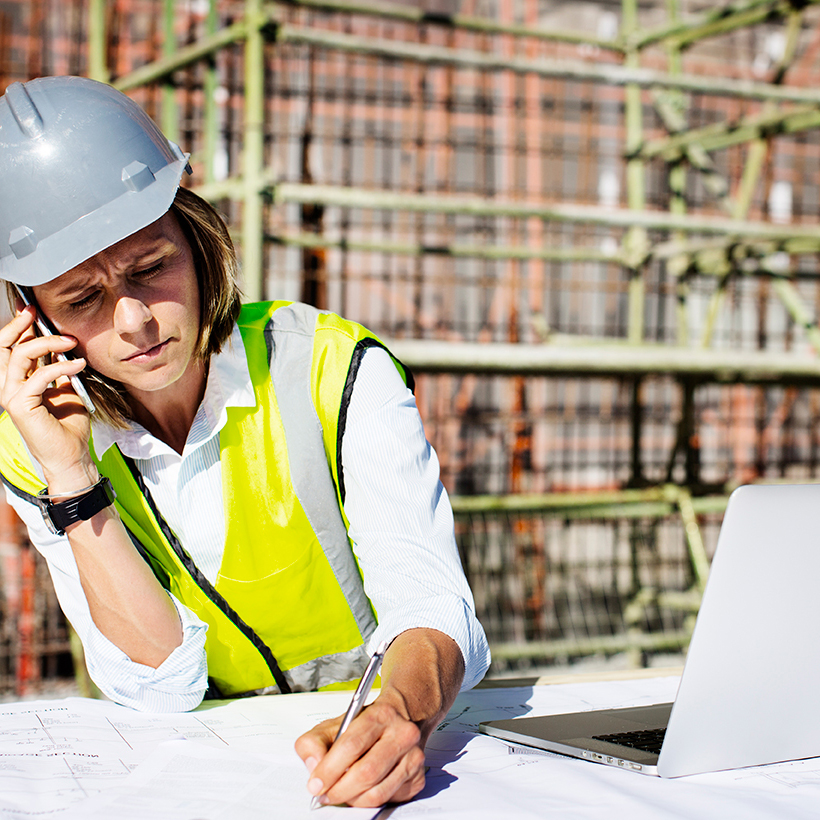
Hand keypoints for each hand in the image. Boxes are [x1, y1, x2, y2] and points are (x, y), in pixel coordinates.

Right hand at [0, 304, 95, 488]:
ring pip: (20, 355)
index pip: (10, 347)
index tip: (33, 311)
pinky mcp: (20, 406)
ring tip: (71, 342)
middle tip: (39, 313)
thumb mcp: (66, 387)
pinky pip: (39, 376)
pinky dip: (61, 367)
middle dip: (22, 325)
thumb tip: (63, 344)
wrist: (72, 454)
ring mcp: (12, 396)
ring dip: (47, 344)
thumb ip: (59, 368)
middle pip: (6, 346)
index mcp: (19, 381)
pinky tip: (79, 365)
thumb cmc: (69, 424)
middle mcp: (10, 386)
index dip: (19, 327)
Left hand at [295, 693, 425, 807]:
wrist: (402, 717)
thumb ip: (314, 742)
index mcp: (380, 715)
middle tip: (325, 794)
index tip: (315, 784)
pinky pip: (389, 799)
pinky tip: (363, 789)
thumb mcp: (334, 724)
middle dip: (340, 790)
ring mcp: (414, 756)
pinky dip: (370, 800)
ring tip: (342, 792)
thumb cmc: (366, 724)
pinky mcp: (418, 777)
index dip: (329, 769)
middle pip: (367, 773)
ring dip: (353, 799)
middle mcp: (402, 734)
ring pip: (378, 792)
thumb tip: (314, 766)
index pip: (352, 745)